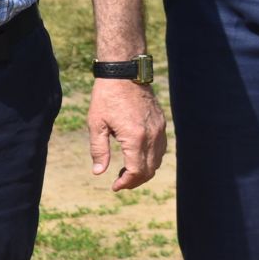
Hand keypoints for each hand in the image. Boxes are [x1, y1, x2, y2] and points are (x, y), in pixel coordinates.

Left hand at [87, 76, 165, 191]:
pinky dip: (151, 158)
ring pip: (157, 161)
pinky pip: (161, 149)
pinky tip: (137, 156)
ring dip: (144, 171)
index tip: (115, 186)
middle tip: (120, 182)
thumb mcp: (96, 124)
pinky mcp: (161, 124)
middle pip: (149, 170)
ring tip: (126, 171)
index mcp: (135, 137)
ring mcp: (159, 130)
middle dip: (135, 181)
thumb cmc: (106, 97)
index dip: (126, 183)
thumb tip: (99, 172)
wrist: (124, 73)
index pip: (137, 171)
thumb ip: (99, 150)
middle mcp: (152, 136)